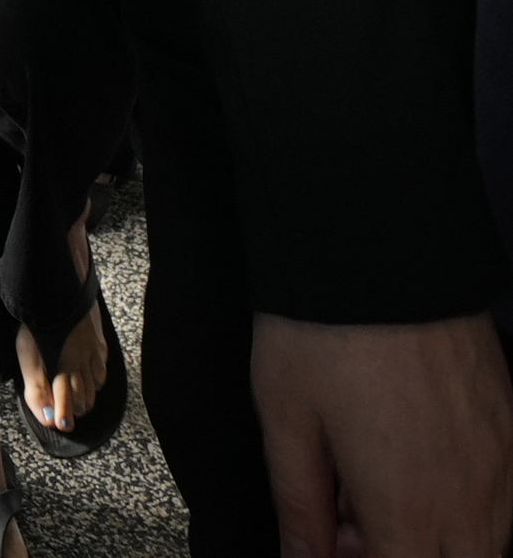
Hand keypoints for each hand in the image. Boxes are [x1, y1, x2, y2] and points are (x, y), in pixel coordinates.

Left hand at [254, 310, 512, 555]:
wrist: (382, 250)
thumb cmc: (323, 334)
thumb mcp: (286, 424)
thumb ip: (300, 507)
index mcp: (411, 508)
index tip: (327, 546)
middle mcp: (473, 499)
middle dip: (399, 554)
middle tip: (344, 523)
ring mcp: (504, 465)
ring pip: (485, 542)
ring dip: (432, 536)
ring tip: (368, 488)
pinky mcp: (512, 429)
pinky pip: (502, 499)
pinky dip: (459, 503)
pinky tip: (409, 462)